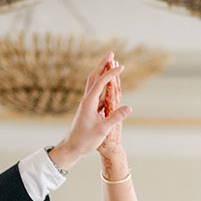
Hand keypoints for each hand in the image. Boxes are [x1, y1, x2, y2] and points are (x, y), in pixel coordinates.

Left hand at [48, 53, 130, 171]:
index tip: (122, 66)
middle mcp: (86, 100)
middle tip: (111, 53)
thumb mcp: (102, 130)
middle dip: (103, 64)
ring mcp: (86, 104)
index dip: (111, 73)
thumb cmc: (84, 141)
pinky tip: (108, 84)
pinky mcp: (88, 109)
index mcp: (89, 102)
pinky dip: (102, 85)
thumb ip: (115, 118)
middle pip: (94, 77)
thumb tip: (129, 107)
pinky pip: (96, 92)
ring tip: (110, 63)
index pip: (101, 83)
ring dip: (102, 72)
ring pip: (94, 83)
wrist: (71, 148)